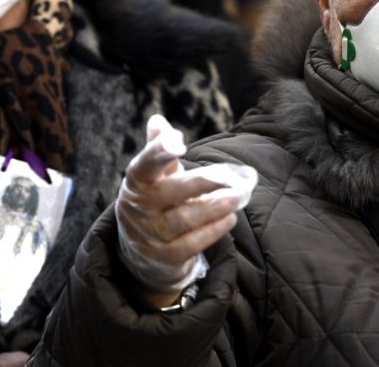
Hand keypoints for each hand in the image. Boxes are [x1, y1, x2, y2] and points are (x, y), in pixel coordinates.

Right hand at [115, 115, 245, 305]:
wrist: (142, 255)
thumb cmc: (156, 203)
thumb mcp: (154, 177)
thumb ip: (159, 150)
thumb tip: (158, 120)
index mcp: (137, 183)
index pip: (144, 165)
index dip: (158, 152)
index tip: (178, 142)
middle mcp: (140, 208)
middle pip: (173, 191)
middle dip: (204, 182)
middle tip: (233, 175)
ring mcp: (150, 235)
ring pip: (185, 218)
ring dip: (216, 206)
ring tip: (241, 195)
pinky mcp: (165, 258)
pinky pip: (191, 244)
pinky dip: (212, 231)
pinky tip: (230, 219)